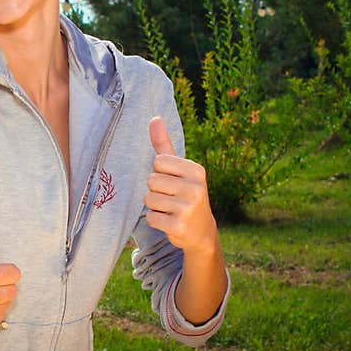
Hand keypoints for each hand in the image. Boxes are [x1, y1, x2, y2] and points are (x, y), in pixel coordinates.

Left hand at [144, 116, 218, 255]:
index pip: (158, 162)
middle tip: (171, 198)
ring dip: (154, 206)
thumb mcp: (179, 169)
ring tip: (170, 210)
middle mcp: (196, 188)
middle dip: (155, 190)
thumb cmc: (186, 195)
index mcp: (196, 170)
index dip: (159, 173)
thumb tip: (154, 118)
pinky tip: (169, 221)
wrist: (201, 232)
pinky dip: (155, 220)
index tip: (173, 182)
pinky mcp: (179, 226)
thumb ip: (164, 145)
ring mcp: (189, 208)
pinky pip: (150, 217)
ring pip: (149, 199)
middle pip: (151, 180)